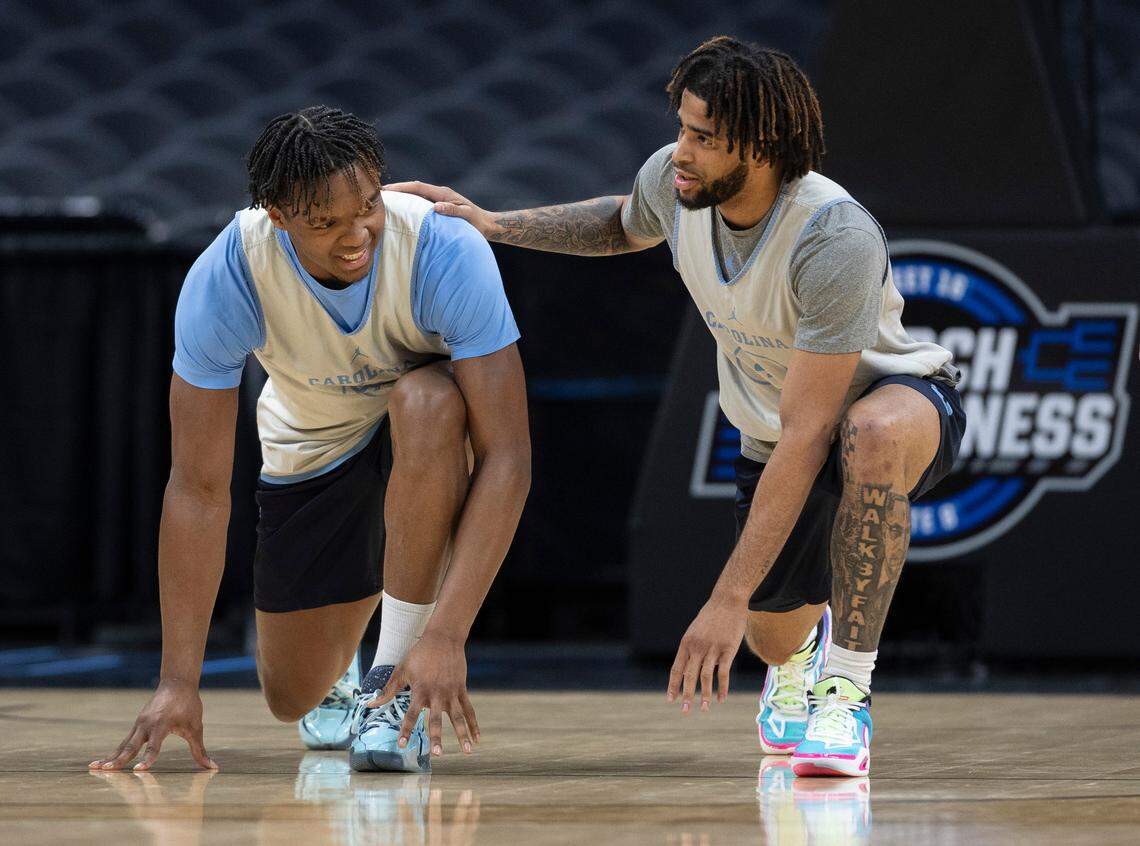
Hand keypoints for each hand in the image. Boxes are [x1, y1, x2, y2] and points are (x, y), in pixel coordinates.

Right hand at [89, 679, 217, 770]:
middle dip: (119, 760)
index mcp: (162, 723)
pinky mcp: (136, 725)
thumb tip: (213, 768)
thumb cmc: (189, 705)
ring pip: (123, 744)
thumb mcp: (196, 727)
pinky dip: (113, 752)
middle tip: (107, 772)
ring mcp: (139, 724)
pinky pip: (123, 741)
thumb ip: (199, 750)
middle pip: (131, 745)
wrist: (177, 683)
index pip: (154, 745)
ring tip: (94, 769)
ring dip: (110, 757)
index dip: (148, 758)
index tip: (139, 771)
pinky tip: (102, 762)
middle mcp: (146, 724)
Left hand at [373, 630, 479, 757]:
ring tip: (467, 751)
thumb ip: (389, 689)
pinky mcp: (462, 689)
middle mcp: (437, 694)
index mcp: (420, 690)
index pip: (411, 714)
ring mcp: (451, 692)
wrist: (444, 637)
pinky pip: (469, 709)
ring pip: (458, 717)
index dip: (406, 729)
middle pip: (436, 719)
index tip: (402, 745)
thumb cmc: (419, 654)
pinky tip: (477, 738)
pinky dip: (474, 724)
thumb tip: (371, 703)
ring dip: (462, 734)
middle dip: (437, 737)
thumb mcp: (402, 670)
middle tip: (437, 754)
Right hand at [383, 181, 496, 237]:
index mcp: (443, 193)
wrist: (487, 224)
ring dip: (402, 196)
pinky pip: (420, 202)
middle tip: (379, 193)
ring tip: (386, 200)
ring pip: (416, 194)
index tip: (387, 190)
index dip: (401, 187)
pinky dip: (409, 203)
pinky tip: (401, 209)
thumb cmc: (477, 222)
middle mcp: (439, 194)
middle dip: (397, 189)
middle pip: (414, 188)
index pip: (418, 187)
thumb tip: (436, 207)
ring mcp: (439, 199)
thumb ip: (452, 211)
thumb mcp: (466, 216)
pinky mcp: (439, 206)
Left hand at [667, 594, 747, 713]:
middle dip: (686, 695)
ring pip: (705, 677)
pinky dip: (722, 687)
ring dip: (704, 695)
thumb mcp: (695, 631)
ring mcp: (713, 648)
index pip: (676, 669)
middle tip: (685, 711)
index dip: (673, 685)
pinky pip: (723, 672)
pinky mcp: (728, 649)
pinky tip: (721, 698)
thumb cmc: (711, 616)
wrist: (727, 600)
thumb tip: (686, 669)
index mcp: (686, 643)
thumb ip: (691, 650)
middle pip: (689, 676)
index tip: (671, 700)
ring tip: (704, 709)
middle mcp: (697, 647)